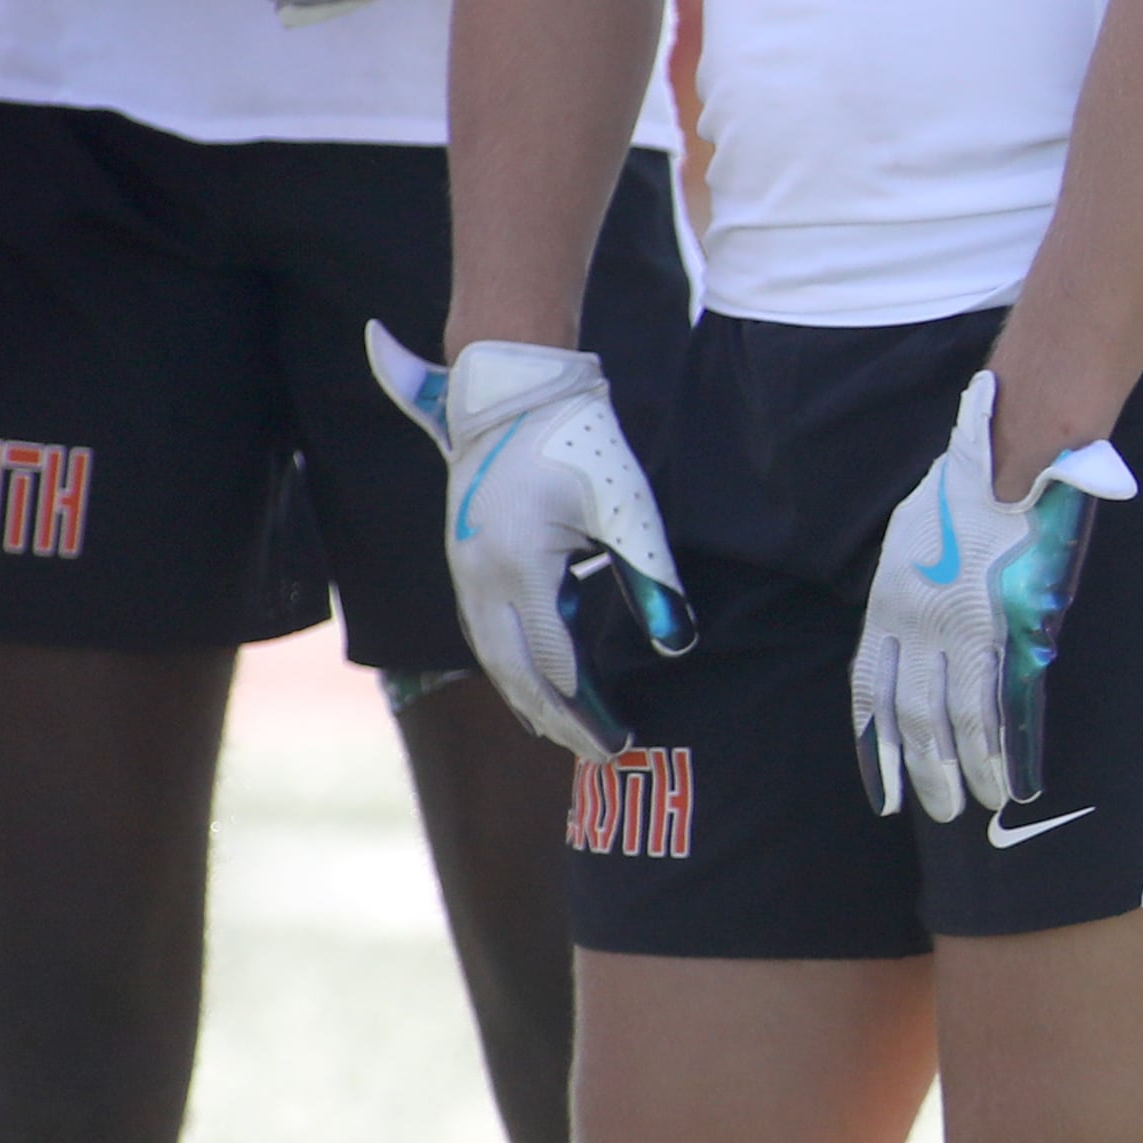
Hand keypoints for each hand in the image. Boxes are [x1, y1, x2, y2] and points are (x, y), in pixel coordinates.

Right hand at [370, 326, 695, 758]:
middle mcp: (478, 577)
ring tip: (572, 732)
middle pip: (514, 673)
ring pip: (493, 658)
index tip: (620, 741)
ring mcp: (465, 571)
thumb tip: (678, 646)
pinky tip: (539, 688)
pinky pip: (485, 634)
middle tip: (600, 753)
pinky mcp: (465, 563)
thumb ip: (653, 577)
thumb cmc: (581, 439)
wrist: (515, 389)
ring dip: (531, 699)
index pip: (553, 663)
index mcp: (518, 566)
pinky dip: (514, 668)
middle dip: (557, 718)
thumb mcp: (628, 507)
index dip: (586, 709)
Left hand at [850, 368, 1133, 822]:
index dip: (874, 744)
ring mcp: (960, 628)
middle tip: (937, 811)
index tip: (878, 788)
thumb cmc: (968, 483)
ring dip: (965, 770)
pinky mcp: (1006, 627)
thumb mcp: (912, 534)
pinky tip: (1012, 778)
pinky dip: (1005, 747)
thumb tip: (918, 628)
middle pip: (911, 714)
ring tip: (976, 807)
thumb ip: (912, 587)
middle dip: (922, 771)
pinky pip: (999, 702)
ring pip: (954, 719)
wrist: (1010, 455)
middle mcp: (914, 621)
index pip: (869, 690)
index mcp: (888, 599)